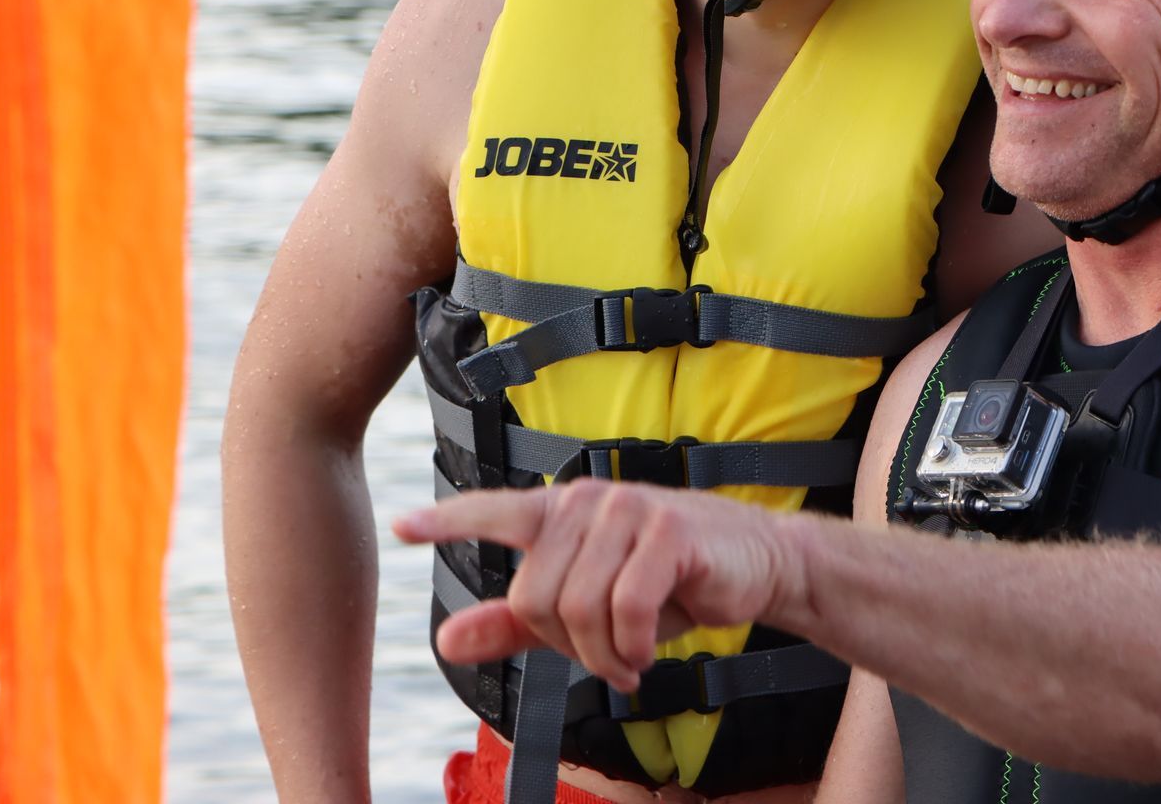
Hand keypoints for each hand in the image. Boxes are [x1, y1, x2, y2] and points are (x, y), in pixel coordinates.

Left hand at [393, 481, 805, 691]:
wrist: (757, 566)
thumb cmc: (670, 583)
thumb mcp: (586, 608)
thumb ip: (515, 623)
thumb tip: (445, 641)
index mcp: (562, 512)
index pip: (495, 511)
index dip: (448, 522)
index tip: (403, 527)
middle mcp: (588, 501)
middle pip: (535, 597)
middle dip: (569, 646)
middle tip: (607, 657)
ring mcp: (629, 511)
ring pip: (579, 608)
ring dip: (605, 655)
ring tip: (630, 659)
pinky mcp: (668, 532)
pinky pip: (625, 608)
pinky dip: (633, 646)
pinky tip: (648, 652)